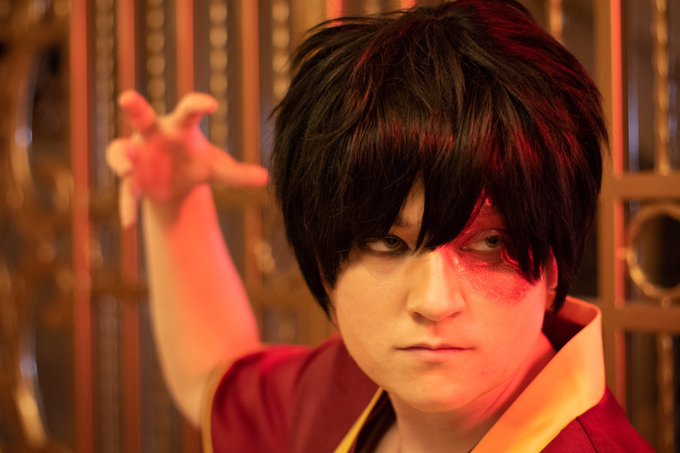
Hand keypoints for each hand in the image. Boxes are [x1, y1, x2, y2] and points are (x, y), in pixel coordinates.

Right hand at [106, 91, 267, 226]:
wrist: (173, 183)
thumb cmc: (196, 164)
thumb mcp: (217, 168)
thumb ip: (238, 174)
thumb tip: (266, 179)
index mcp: (179, 126)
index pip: (188, 111)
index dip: (198, 104)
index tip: (213, 105)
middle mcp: (153, 135)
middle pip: (141, 116)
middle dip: (134, 106)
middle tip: (127, 98)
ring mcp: (137, 155)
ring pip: (121, 151)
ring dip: (122, 158)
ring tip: (128, 168)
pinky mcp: (132, 180)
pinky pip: (127, 191)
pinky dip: (129, 206)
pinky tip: (130, 224)